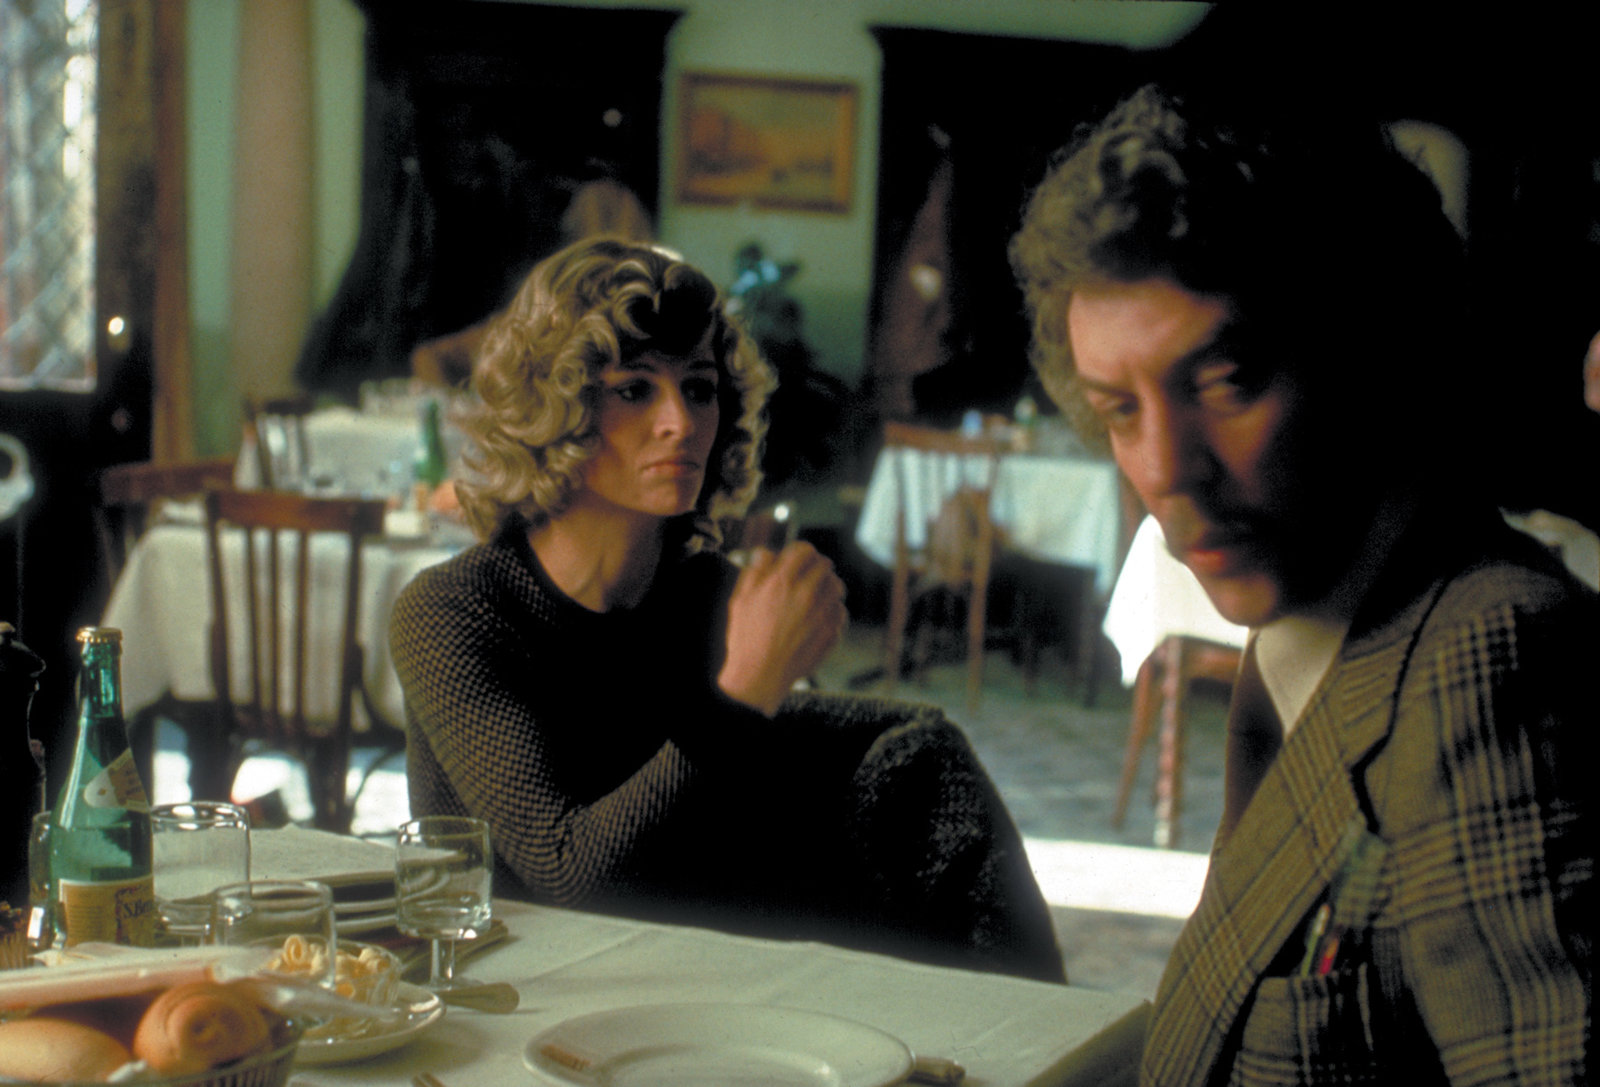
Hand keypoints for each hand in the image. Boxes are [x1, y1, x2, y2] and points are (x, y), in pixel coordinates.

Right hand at [719, 542, 846, 715]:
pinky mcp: (831, 632)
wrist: (759, 676)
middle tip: (808, 575)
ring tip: (816, 596)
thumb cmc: (746, 638)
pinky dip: (833, 611)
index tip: (798, 558)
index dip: (801, 552)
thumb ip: (755, 570)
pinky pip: (840, 612)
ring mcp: (822, 614)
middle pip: (824, 565)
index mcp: (782, 581)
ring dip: (827, 586)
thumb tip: (767, 553)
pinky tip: (820, 618)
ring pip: (837, 587)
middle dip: (816, 567)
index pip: (805, 550)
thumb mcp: (740, 598)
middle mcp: (806, 593)